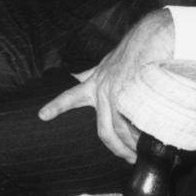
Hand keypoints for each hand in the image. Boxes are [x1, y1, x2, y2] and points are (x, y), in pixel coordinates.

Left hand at [39, 10, 174, 161]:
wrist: (153, 37)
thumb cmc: (132, 50)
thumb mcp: (106, 62)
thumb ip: (91, 74)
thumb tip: (76, 77)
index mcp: (94, 83)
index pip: (70, 96)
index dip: (56, 106)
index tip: (42, 115)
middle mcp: (103, 90)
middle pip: (105, 130)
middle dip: (116, 148)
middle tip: (126, 158)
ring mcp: (119, 94)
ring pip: (121, 129)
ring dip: (132, 145)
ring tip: (141, 153)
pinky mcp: (135, 95)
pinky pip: (137, 122)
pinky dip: (144, 135)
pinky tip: (150, 142)